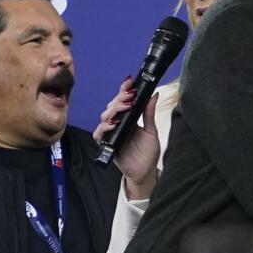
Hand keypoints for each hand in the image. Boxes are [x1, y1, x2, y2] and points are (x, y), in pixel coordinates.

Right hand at [93, 76, 160, 198]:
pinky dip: (104, 128)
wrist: (145, 171)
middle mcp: (117, 124)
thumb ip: (149, 113)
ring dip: (114, 110)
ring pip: (104, 117)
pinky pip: (98, 134)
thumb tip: (153, 94)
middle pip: (112, 106)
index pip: (122, 101)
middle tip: (130, 94)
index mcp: (128, 118)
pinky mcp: (105, 144)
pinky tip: (113, 124)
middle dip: (120, 98)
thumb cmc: (147, 152)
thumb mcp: (151, 130)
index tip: (129, 81)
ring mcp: (110, 133)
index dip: (124, 90)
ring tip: (126, 107)